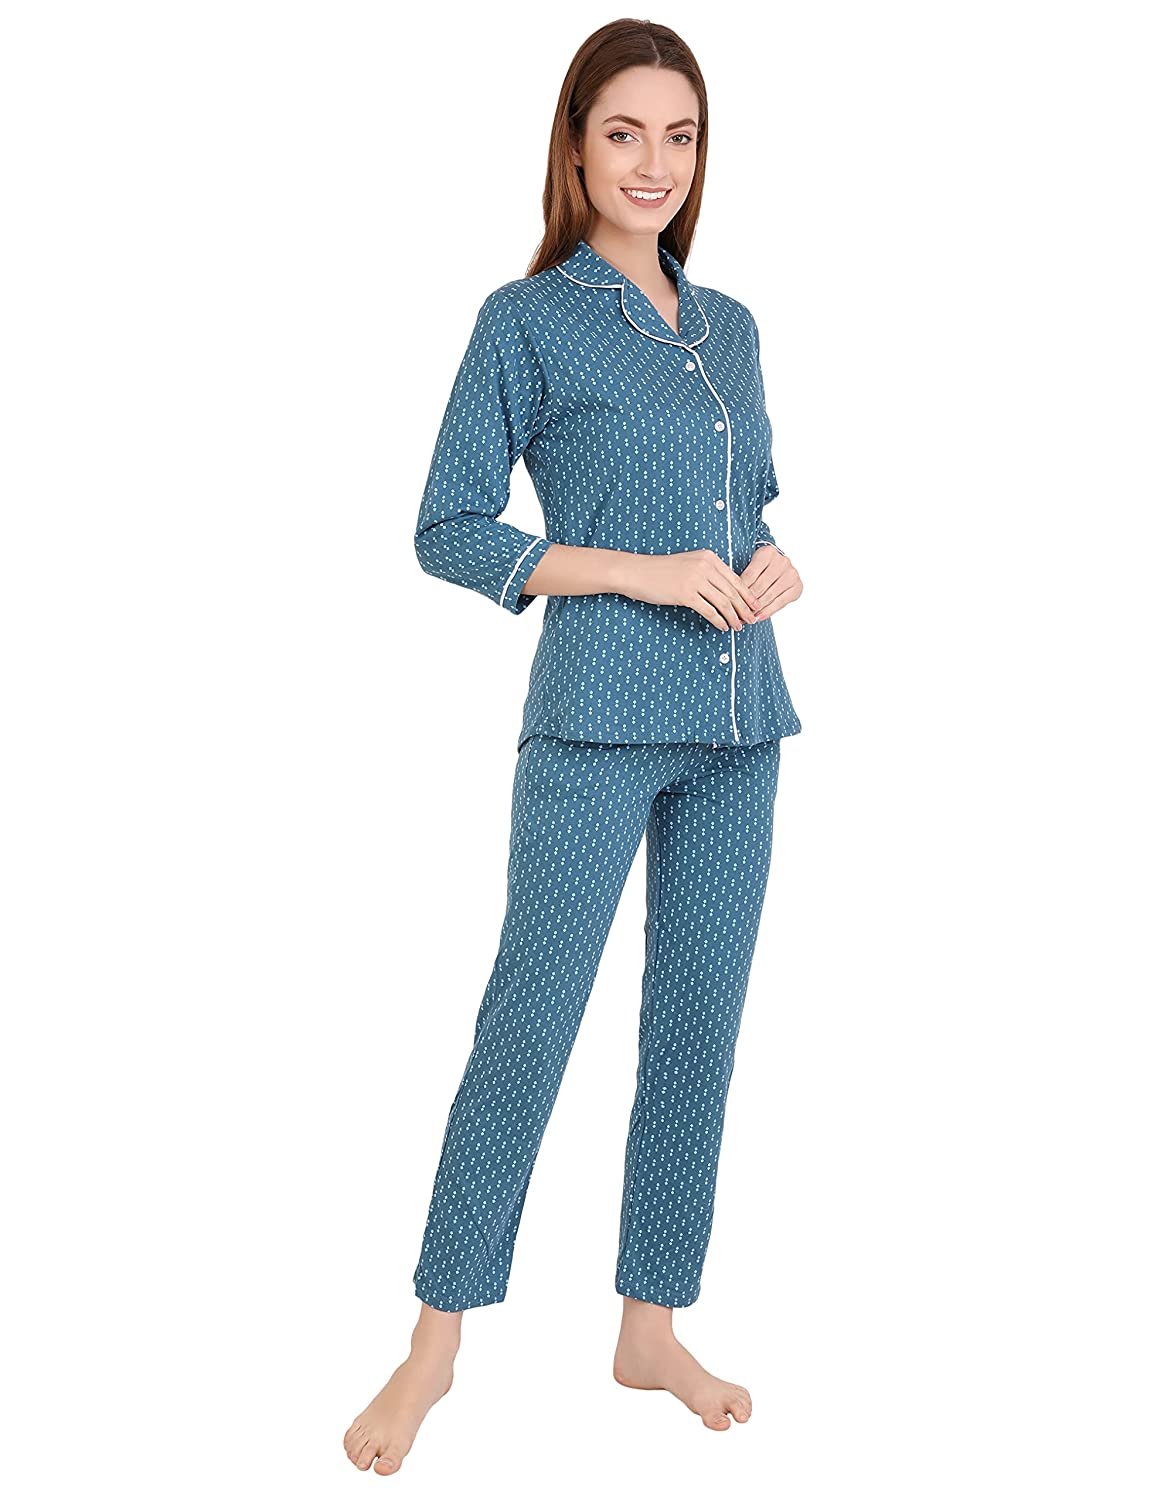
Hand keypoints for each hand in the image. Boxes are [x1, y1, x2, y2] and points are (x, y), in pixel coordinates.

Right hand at [618, 549, 762, 631]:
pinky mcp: (685, 594)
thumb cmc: (661, 571)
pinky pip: (709, 610)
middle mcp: (705, 566)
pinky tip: (722, 627)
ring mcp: (695, 580)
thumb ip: (707, 572)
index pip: (735, 579)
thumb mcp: (689, 564)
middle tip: (751, 620)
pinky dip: (719, 620)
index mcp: (709, 558)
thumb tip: (726, 592)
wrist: (637, 572)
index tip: (754, 607)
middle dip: (744, 608)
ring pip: (723, 602)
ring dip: (733, 617)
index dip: (747, 595)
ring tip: (738, 627)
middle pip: (732, 591)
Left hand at [739, 544, 802, 619]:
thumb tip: (732, 599)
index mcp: (768, 553)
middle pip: (760, 586)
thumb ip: (744, 579)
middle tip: (736, 614)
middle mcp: (782, 561)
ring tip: (745, 618)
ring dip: (756, 609)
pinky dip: (768, 611)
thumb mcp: (752, 566)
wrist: (779, 566)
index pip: (749, 576)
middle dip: (747, 602)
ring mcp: (792, 574)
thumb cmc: (761, 568)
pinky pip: (780, 602)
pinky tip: (759, 617)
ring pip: (769, 596)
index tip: (730, 603)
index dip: (739, 591)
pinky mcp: (797, 586)